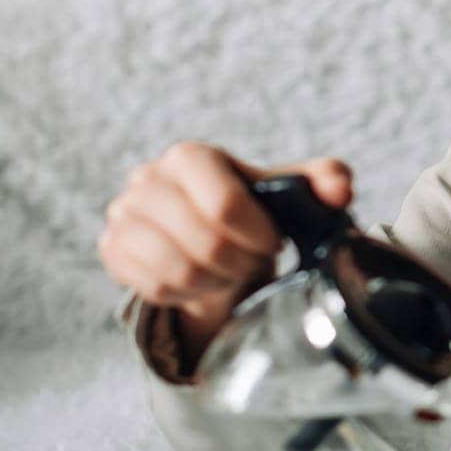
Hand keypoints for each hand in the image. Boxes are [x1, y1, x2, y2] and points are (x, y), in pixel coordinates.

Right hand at [98, 141, 353, 313]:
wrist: (209, 239)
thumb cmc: (252, 212)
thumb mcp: (290, 193)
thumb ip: (324, 181)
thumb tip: (340, 190)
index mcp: (189, 156)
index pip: (224, 203)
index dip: (258, 234)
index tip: (274, 242)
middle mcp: (146, 180)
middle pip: (205, 242)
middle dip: (242, 261)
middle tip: (253, 259)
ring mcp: (122, 216)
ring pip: (179, 270)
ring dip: (217, 279)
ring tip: (230, 268)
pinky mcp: (111, 250)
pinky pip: (156, 288)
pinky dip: (189, 293)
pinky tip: (203, 279)